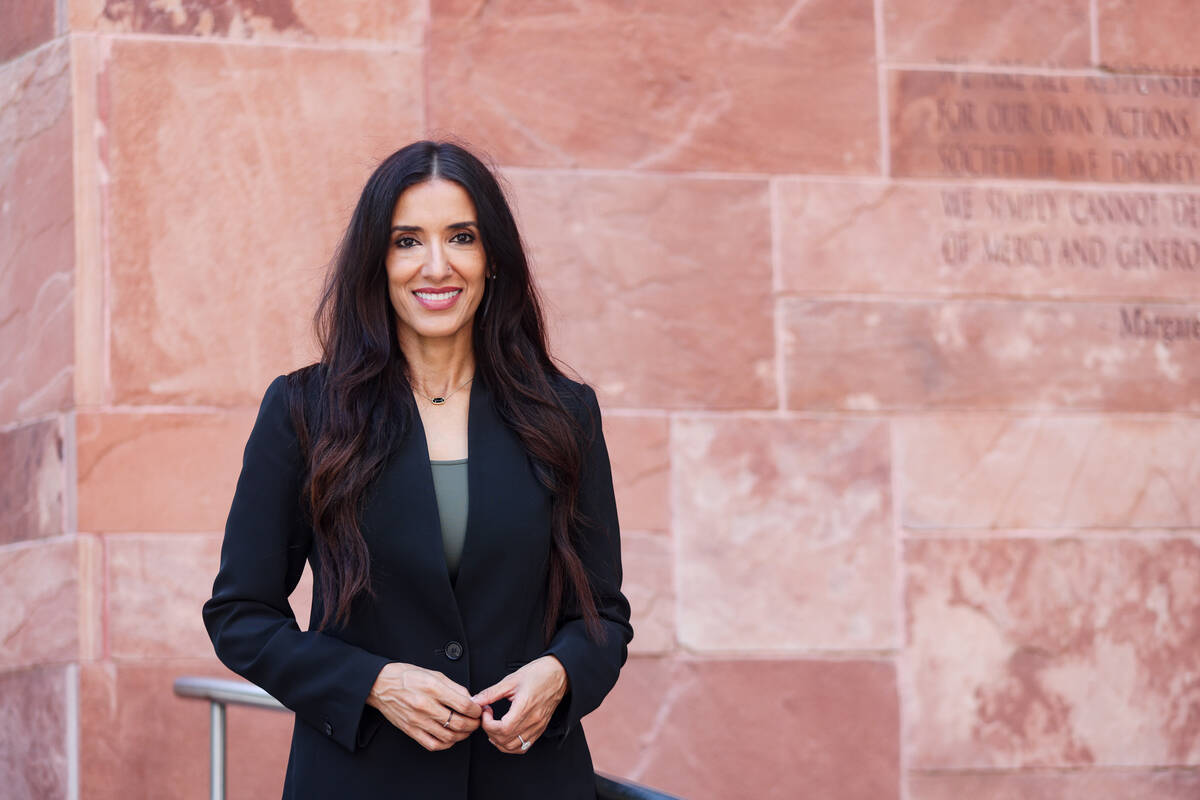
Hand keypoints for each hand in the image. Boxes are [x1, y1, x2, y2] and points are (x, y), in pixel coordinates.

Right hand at [366, 662, 480, 750]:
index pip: (464, 705)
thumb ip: (454, 687)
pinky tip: (450, 737)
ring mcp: (417, 720)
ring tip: (465, 729)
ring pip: (448, 736)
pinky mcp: (410, 730)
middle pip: (459, 723)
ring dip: (462, 735)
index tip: (478, 710)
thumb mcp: (434, 674)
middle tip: (475, 721)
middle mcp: (425, 705)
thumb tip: (470, 699)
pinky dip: (446, 744)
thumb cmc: (406, 676)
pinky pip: (433, 744)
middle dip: (473, 724)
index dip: (476, 710)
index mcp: (433, 688)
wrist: (381, 685)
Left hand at [471, 655, 568, 754]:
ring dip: (499, 741)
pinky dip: (511, 745)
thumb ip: (491, 693)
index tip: (485, 713)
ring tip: (494, 727)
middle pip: (506, 740)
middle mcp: (533, 720)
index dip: (488, 725)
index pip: (503, 728)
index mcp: (525, 706)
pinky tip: (505, 734)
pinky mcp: (541, 729)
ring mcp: (538, 726)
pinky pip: (524, 746)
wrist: (559, 674)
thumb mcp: (511, 680)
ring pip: (514, 747)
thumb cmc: (538, 674)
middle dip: (490, 731)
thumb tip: (475, 701)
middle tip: (487, 717)